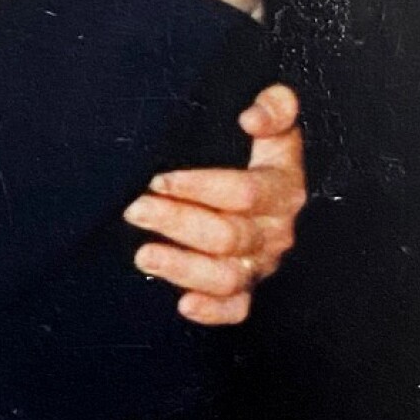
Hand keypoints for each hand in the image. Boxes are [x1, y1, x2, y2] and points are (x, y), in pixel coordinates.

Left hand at [123, 82, 306, 326]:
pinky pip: (236, 309)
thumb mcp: (272, 123)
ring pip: (227, 276)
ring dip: (183, 267)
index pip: (245, 193)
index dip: (200, 187)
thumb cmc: (256, 152)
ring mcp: (261, 263)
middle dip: (178, 222)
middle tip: (136, 209)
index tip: (158, 180)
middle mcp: (275, 231)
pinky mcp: (246, 288)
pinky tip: (183, 305)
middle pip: (228, 235)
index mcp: (282, 189)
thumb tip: (252, 117)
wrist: (263, 190)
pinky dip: (212, 312)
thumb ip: (274, 107)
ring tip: (143, 255)